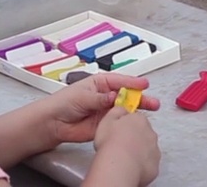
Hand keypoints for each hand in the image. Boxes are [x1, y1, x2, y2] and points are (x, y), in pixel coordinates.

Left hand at [43, 73, 160, 146]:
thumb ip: (100, 98)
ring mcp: (107, 110)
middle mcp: (106, 96)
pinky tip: (135, 122)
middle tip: (152, 101)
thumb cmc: (63, 103)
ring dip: (137, 110)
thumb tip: (115, 97)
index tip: (144, 84)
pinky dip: (128, 122)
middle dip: (140, 97)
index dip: (133, 82)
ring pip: (126, 109)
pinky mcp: (106, 124)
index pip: (120, 81)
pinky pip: (120, 122)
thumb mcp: (82, 96)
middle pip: (127, 95)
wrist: (54, 123)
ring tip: (150, 110)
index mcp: (100, 83)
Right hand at [92, 107, 160, 186]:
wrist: (119, 165)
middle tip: (119, 146)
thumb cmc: (111, 141)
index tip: (117, 132)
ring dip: (138, 152)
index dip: (126, 126)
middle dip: (134, 139)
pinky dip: (141, 166)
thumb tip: (122, 109)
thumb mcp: (108, 119)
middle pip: (143, 134)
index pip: (135, 119)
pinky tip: (129, 168)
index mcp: (140, 120)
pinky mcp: (154, 166)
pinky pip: (148, 164)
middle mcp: (151, 133)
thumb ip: (117, 111)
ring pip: (147, 149)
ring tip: (123, 159)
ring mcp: (154, 150)